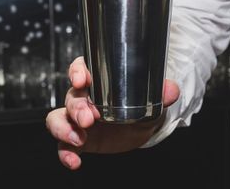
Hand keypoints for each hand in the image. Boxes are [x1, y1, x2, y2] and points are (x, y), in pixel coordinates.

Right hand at [45, 56, 179, 169]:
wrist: (138, 129)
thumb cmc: (138, 106)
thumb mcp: (151, 99)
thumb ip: (161, 93)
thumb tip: (171, 89)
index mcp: (98, 80)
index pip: (81, 68)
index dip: (77, 71)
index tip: (81, 79)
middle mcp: (83, 97)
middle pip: (71, 96)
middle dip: (77, 107)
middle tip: (89, 119)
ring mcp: (77, 119)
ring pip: (58, 118)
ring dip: (64, 128)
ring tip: (79, 139)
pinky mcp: (77, 139)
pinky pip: (63, 145)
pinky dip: (65, 153)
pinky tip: (74, 162)